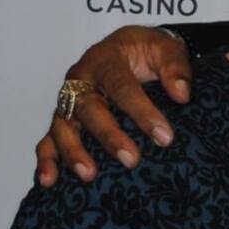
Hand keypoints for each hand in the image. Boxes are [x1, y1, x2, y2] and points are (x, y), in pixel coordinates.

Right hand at [34, 26, 192, 186]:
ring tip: (89, 175)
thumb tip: (182, 95)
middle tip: (132, 160)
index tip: (165, 137)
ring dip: (73, 152)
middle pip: (89, 109)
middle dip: (109, 136)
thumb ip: (174, 67)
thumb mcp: (165, 47)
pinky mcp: (63, 118)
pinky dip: (46, 160)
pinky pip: (47, 139)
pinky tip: (49, 181)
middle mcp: (80, 79)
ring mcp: (68, 100)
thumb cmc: (145, 49)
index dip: (143, 112)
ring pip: (63, 126)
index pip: (122, 87)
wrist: (127, 47)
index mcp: (105, 59)